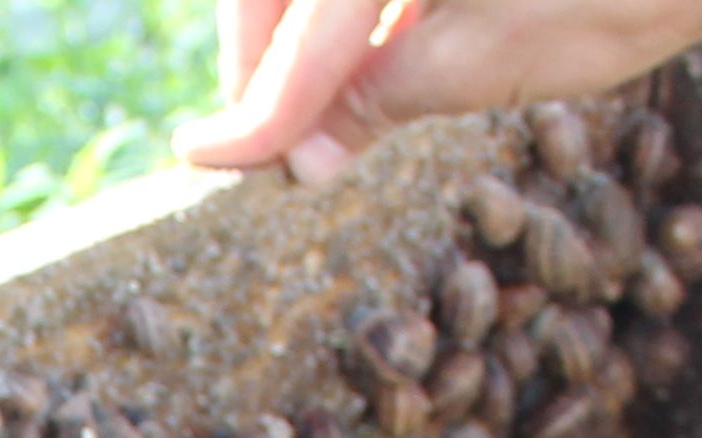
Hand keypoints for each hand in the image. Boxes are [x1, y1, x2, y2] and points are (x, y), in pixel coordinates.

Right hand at [184, 0, 701, 180]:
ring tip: (310, 104)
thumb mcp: (491, 60)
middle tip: (260, 132)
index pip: (301, 22)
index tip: (210, 158)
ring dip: (309, 27)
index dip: (256, 104)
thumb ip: (378, 97)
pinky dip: (362, 5)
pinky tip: (372, 53)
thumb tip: (302, 155)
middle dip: (266, 50)